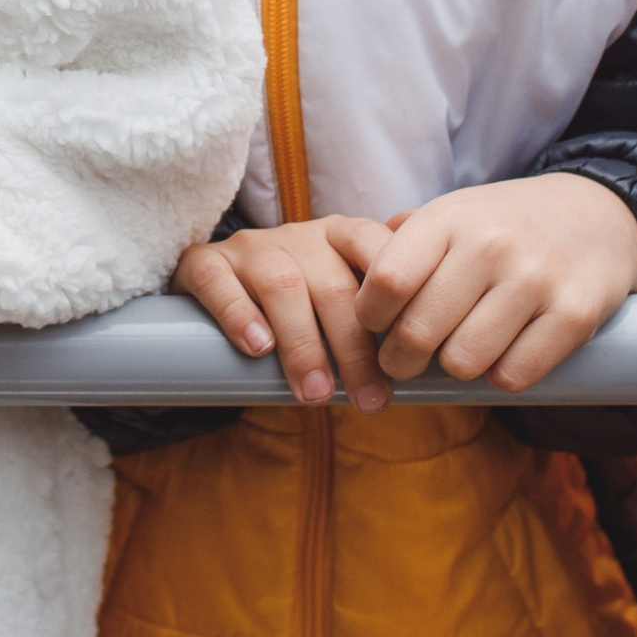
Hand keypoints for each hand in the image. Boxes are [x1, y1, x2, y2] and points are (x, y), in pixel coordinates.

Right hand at [175, 216, 396, 409]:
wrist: (215, 304)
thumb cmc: (299, 315)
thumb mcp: (342, 306)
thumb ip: (380, 320)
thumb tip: (433, 366)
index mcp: (342, 238)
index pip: (378, 250)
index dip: (398, 300)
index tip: (409, 356)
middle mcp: (300, 235)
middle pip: (333, 284)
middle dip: (354, 348)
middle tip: (368, 401)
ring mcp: (251, 247)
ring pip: (283, 285)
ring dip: (304, 345)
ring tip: (314, 395)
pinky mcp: (203, 261)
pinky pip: (218, 279)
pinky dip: (238, 313)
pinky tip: (257, 348)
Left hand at [351, 174, 636, 396]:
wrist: (598, 216)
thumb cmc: (504, 226)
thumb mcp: (452, 215)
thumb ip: (398, 243)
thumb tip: (341, 274)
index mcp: (450, 217)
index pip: (386, 281)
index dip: (368, 318)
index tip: (374, 327)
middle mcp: (491, 244)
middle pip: (418, 333)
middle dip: (401, 360)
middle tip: (404, 361)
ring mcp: (536, 279)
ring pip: (463, 362)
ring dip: (455, 368)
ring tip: (460, 350)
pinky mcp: (575, 315)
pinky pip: (514, 376)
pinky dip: (501, 377)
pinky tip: (503, 354)